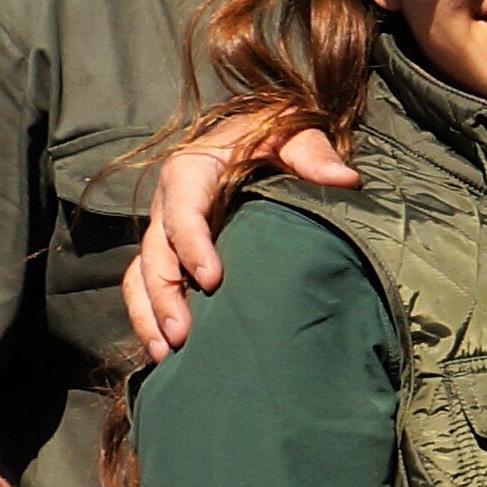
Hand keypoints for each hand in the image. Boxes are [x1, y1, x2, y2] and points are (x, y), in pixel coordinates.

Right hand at [124, 121, 358, 356]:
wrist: (259, 135)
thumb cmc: (276, 135)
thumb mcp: (295, 133)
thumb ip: (314, 154)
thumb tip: (346, 179)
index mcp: (194, 167)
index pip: (184, 205)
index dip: (192, 243)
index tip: (213, 279)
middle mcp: (170, 200)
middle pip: (155, 249)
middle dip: (165, 292)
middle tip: (183, 333)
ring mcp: (166, 230)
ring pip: (141, 272)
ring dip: (149, 313)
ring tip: (165, 353)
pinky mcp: (169, 252)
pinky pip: (145, 285)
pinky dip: (147, 317)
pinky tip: (162, 353)